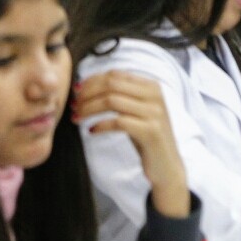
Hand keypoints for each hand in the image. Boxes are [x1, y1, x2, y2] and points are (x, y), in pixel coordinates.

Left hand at [74, 71, 189, 217]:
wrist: (167, 166)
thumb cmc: (145, 137)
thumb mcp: (136, 111)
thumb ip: (122, 96)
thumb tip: (88, 85)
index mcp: (151, 86)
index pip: (115, 75)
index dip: (92, 81)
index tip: (76, 91)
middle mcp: (154, 95)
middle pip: (111, 85)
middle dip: (88, 94)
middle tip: (74, 105)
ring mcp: (153, 113)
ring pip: (112, 101)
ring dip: (89, 108)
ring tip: (77, 117)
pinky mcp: (150, 131)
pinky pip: (117, 122)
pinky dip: (100, 125)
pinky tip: (91, 131)